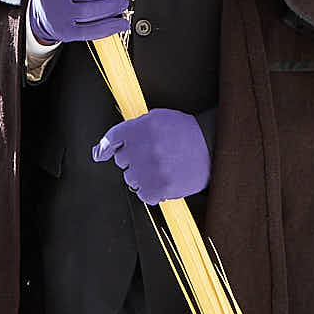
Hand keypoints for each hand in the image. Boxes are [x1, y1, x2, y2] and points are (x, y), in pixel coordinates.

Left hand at [92, 109, 209, 203]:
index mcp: (142, 128)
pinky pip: (143, 195)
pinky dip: (151, 191)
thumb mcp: (158, 118)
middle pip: (121, 161)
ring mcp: (152, 169)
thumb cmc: (185, 133)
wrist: (213, 148)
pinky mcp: (161, 188)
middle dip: (132, 159)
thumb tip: (104, 148)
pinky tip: (163, 181)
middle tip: (151, 156)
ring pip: (130, 179)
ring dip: (141, 176)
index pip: (113, 139)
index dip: (106, 147)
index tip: (101, 154)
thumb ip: (133, 128)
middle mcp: (144, 148)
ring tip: (160, 169)